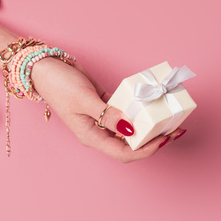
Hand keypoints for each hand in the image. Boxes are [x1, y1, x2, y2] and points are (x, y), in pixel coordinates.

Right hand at [31, 57, 185, 162]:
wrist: (44, 68)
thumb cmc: (58, 85)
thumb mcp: (84, 99)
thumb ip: (108, 115)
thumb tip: (130, 130)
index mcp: (92, 136)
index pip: (124, 152)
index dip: (147, 150)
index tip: (165, 138)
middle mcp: (98, 131)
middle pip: (131, 145)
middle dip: (154, 139)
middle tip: (175, 129)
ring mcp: (102, 119)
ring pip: (130, 129)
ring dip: (149, 125)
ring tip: (169, 117)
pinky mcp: (104, 105)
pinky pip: (125, 112)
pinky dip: (138, 110)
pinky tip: (152, 105)